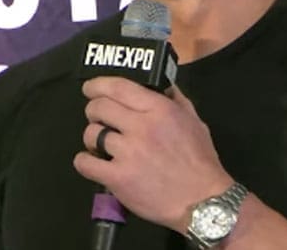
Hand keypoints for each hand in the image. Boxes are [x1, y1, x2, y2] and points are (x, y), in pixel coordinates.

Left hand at [73, 77, 233, 232]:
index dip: (98, 85)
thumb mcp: (195, 121)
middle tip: (99, 119)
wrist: (202, 201)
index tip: (90, 89)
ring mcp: (128, 153)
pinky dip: (84, 161)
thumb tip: (161, 85)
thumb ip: (176, 100)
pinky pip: (85, 163)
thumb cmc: (200, 160)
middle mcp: (141, 127)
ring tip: (101, 145)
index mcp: (159, 110)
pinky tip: (93, 163)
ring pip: (91, 134)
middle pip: (99, 108)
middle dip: (94, 111)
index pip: (119, 87)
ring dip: (92, 137)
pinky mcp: (118, 178)